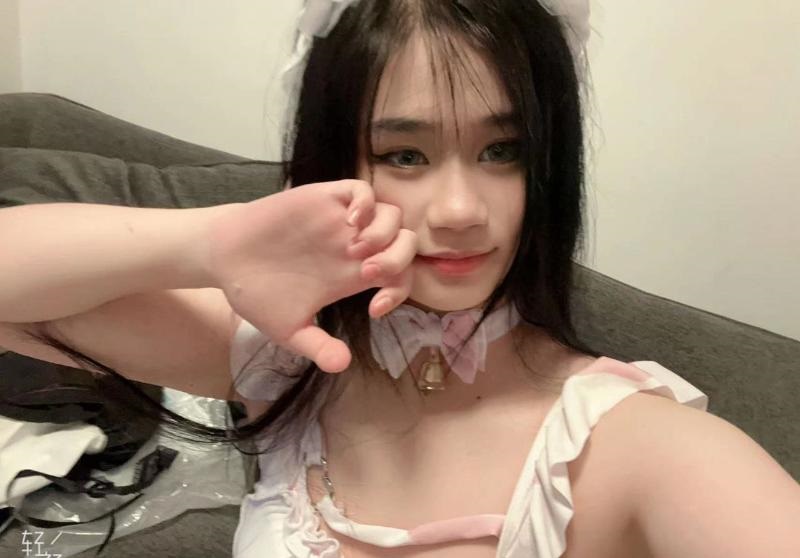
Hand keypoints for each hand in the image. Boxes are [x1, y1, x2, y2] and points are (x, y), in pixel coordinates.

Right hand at [206, 180, 415, 372]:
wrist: (224, 259)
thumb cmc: (259, 293)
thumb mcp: (288, 330)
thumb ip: (317, 346)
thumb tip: (341, 365)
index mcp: (353, 276)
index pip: (399, 277)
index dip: (399, 293)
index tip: (374, 309)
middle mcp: (354, 246)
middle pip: (404, 243)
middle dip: (399, 259)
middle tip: (367, 273)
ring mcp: (341, 221)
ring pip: (391, 215)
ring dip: (385, 233)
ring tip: (356, 250)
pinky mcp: (323, 199)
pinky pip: (361, 190)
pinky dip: (367, 203)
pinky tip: (352, 221)